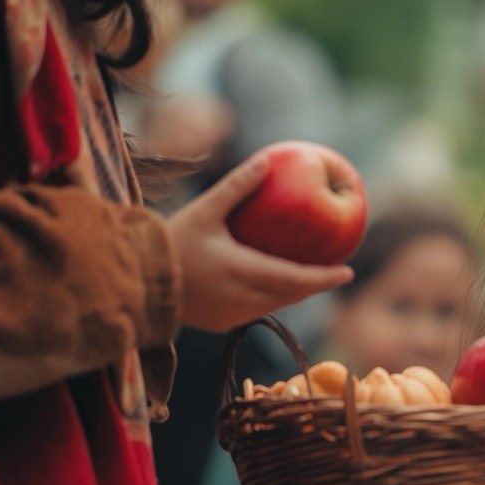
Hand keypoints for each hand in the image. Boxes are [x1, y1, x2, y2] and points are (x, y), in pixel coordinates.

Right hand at [167, 156, 352, 331]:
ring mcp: (231, 315)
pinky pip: (255, 311)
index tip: (349, 273)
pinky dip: (272, 299)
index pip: (295, 279)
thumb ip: (238, 186)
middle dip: (315, 287)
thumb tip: (268, 160)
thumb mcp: (205, 210)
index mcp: (242, 272)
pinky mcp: (220, 324)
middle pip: (291, 296)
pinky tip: (276, 286)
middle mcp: (242, 299)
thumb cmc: (170, 241)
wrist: (135, 280)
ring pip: (275, 306)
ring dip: (294, 294)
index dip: (324, 279)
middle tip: (337, 274)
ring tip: (312, 278)